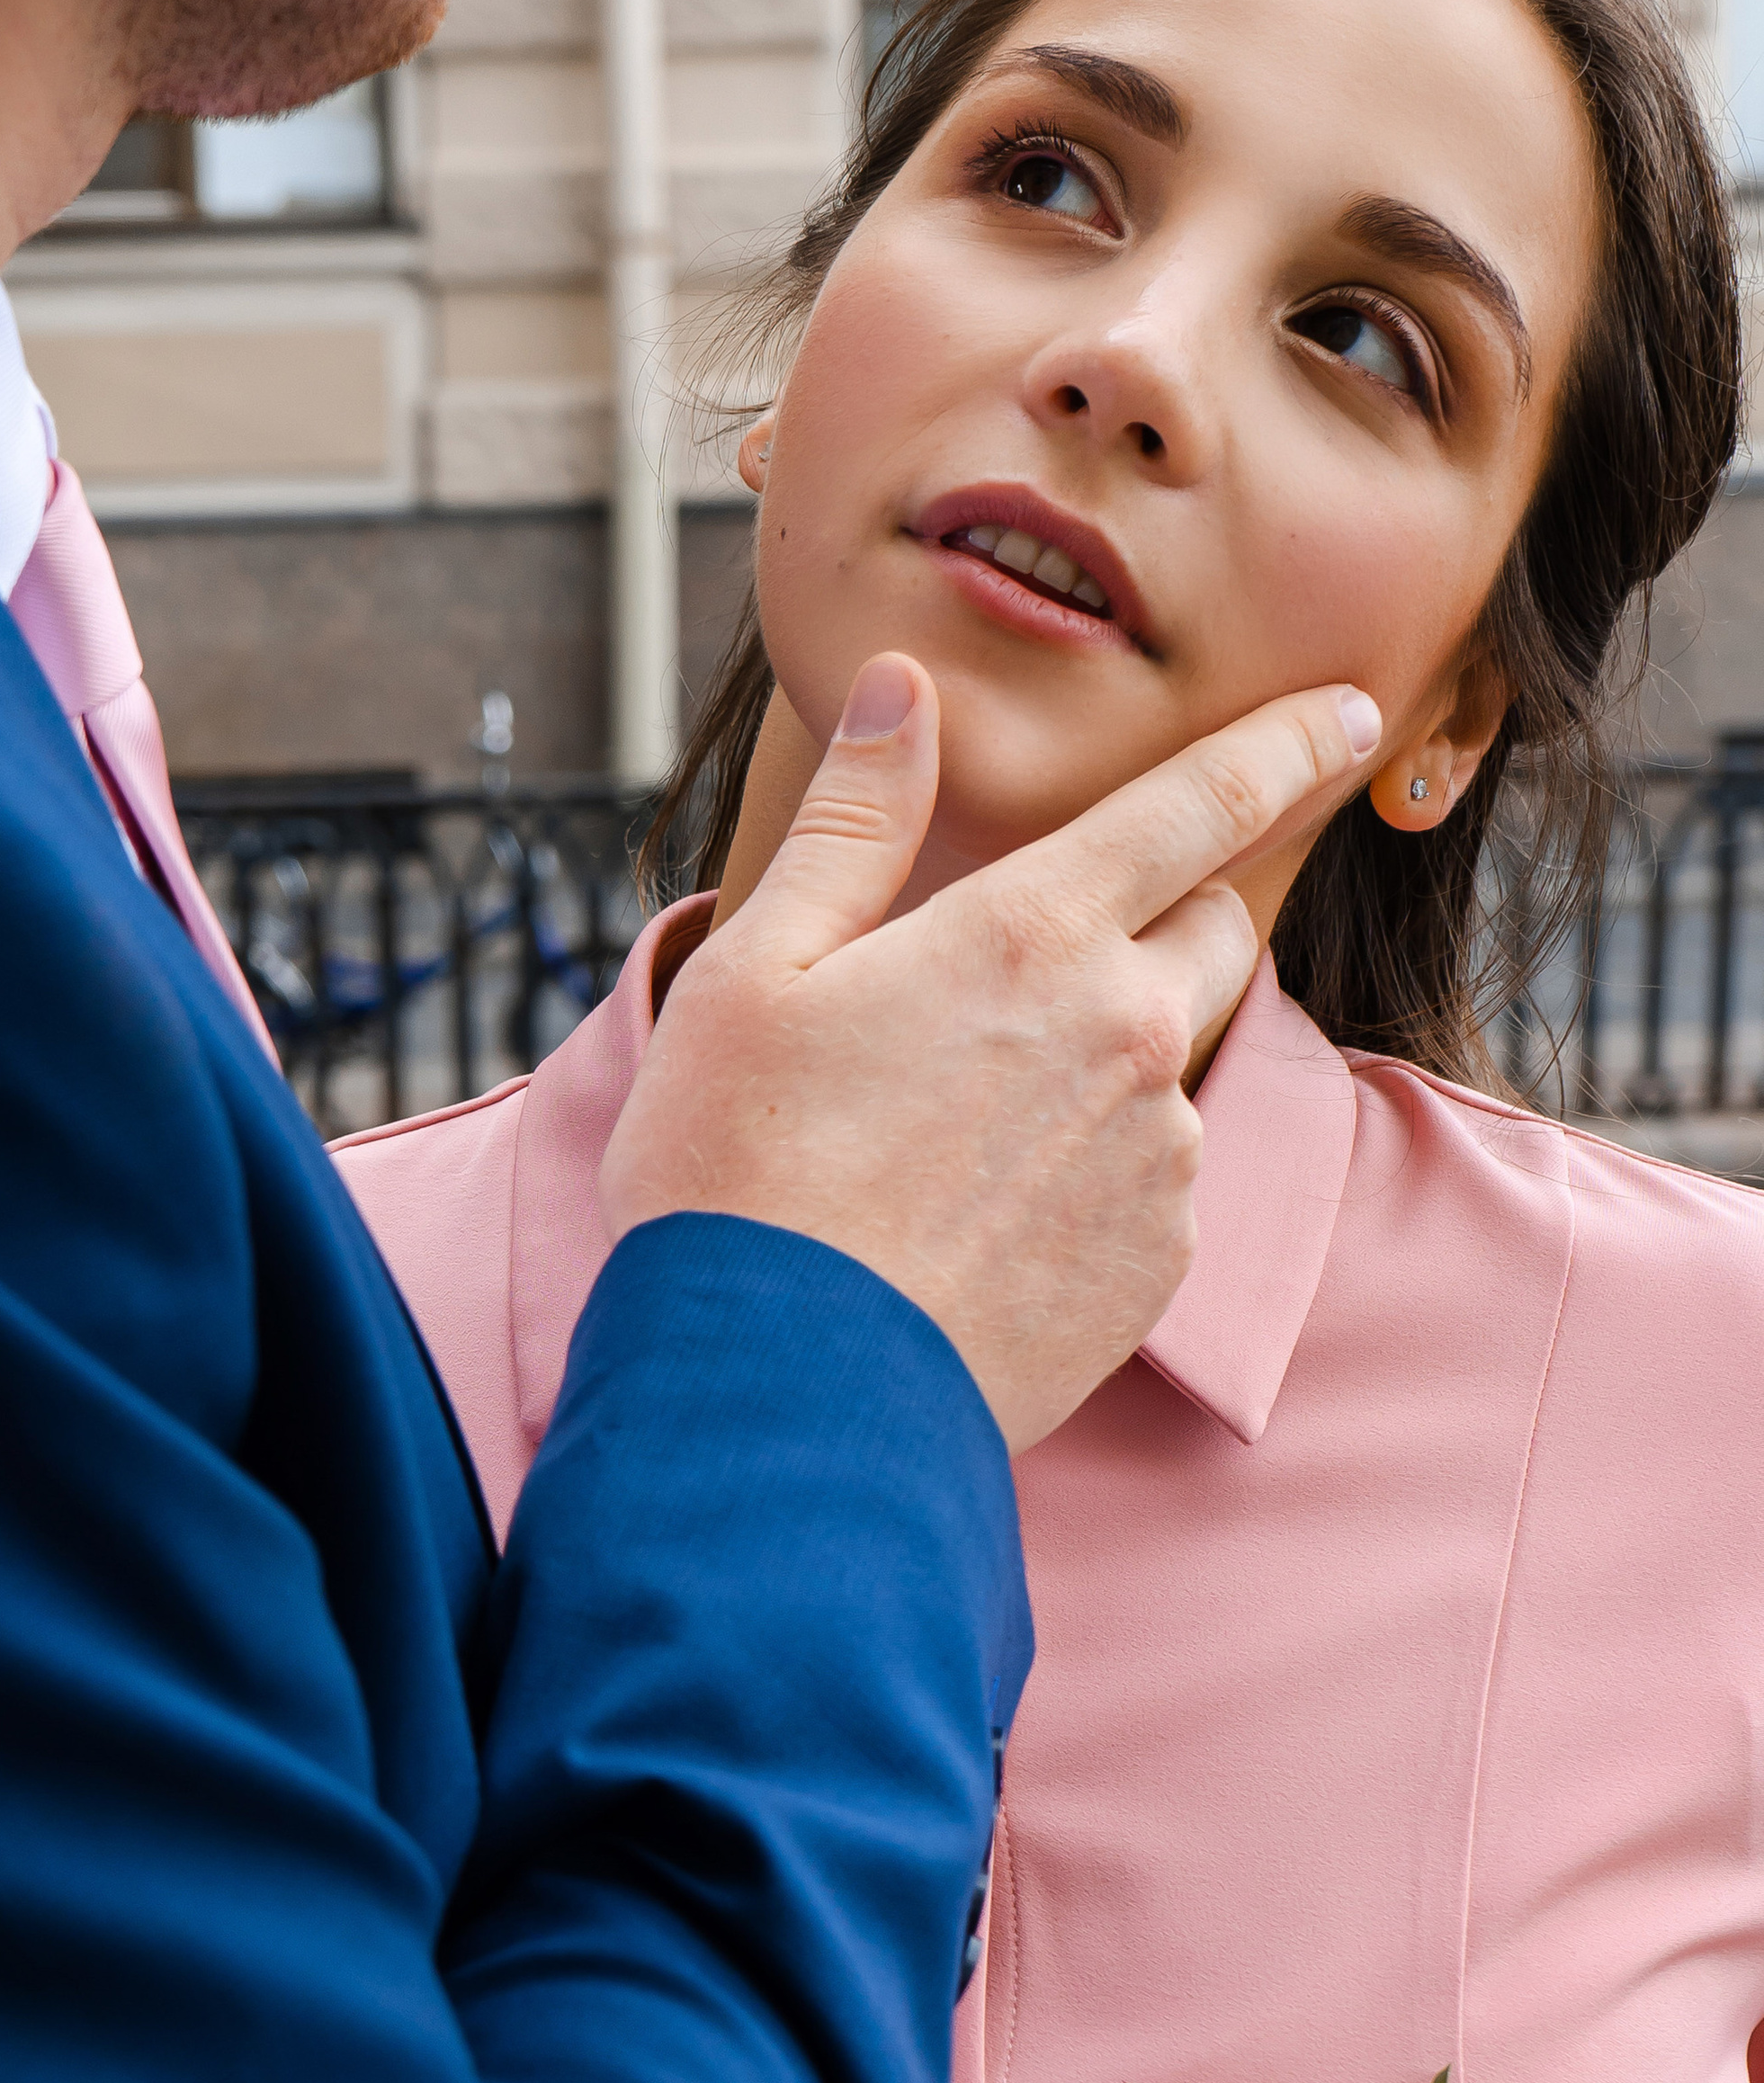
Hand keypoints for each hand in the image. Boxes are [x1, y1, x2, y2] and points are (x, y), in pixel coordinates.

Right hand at [601, 655, 1381, 1448]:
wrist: (779, 1392)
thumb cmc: (738, 1170)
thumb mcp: (756, 969)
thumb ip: (856, 822)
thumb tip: (906, 690)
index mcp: (1029, 935)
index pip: (1201, 804)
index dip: (1283, 746)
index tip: (1344, 715)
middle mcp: (1127, 1033)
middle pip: (1214, 930)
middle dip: (1169, 917)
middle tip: (1042, 969)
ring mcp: (1157, 1157)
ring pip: (1168, 1069)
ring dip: (1103, 1070)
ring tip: (958, 1141)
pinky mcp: (1160, 1265)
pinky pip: (1151, 1188)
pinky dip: (1092, 1182)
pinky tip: (983, 1222)